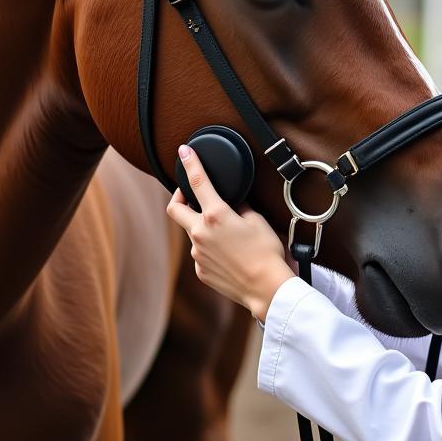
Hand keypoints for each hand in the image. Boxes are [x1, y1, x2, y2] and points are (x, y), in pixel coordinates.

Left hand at [166, 145, 293, 322]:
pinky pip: (201, 253)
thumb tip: (231, 204)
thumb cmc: (266, 253)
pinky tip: (229, 256)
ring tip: (229, 237)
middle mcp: (200, 233)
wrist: (266, 288)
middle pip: (175, 209)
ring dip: (204, 229)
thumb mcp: (257, 220)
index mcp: (215, 215)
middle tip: (189, 195)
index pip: (198, 182)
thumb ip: (239, 208)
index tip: (184, 152)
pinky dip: (211, 249)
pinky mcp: (200, 270)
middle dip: (178, 198)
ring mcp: (197, 253)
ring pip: (193, 233)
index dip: (190, 163)